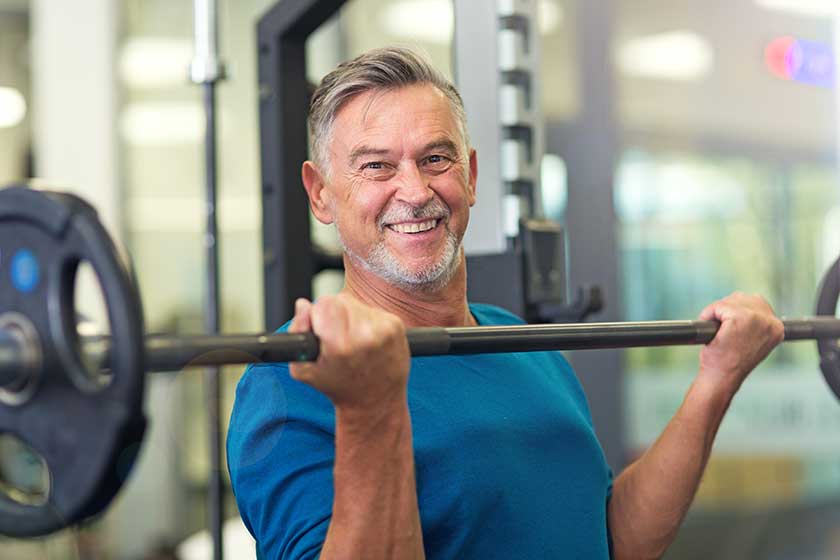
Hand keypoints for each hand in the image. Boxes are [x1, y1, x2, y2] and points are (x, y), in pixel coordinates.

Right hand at [287, 294, 410, 413]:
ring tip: (352, 342)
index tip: (320, 330)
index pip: (323, 303)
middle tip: (336, 338)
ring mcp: (384, 329)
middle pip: (339, 299)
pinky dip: (366, 321)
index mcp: (340, 345)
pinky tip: (366, 341)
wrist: (376, 401)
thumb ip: (296, 333)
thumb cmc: (339, 387)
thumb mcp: (305, 369)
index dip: (316, 315)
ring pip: (356, 303)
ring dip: (350, 317)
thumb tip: (302, 305)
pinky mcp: (396, 326)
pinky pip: (372, 310)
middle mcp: (365, 335)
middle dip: (333, 314)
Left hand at [697, 292, 784, 393]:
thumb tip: (746, 299)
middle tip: (722, 331)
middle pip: (742, 298)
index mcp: (777, 327)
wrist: (722, 377)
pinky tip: (711, 332)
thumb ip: (755, 322)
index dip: (738, 313)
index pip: (756, 303)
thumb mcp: (752, 340)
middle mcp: (771, 321)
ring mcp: (756, 319)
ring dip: (717, 313)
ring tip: (718, 333)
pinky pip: (717, 306)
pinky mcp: (740, 317)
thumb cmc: (731, 362)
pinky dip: (708, 315)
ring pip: (729, 301)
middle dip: (726, 311)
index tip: (732, 328)